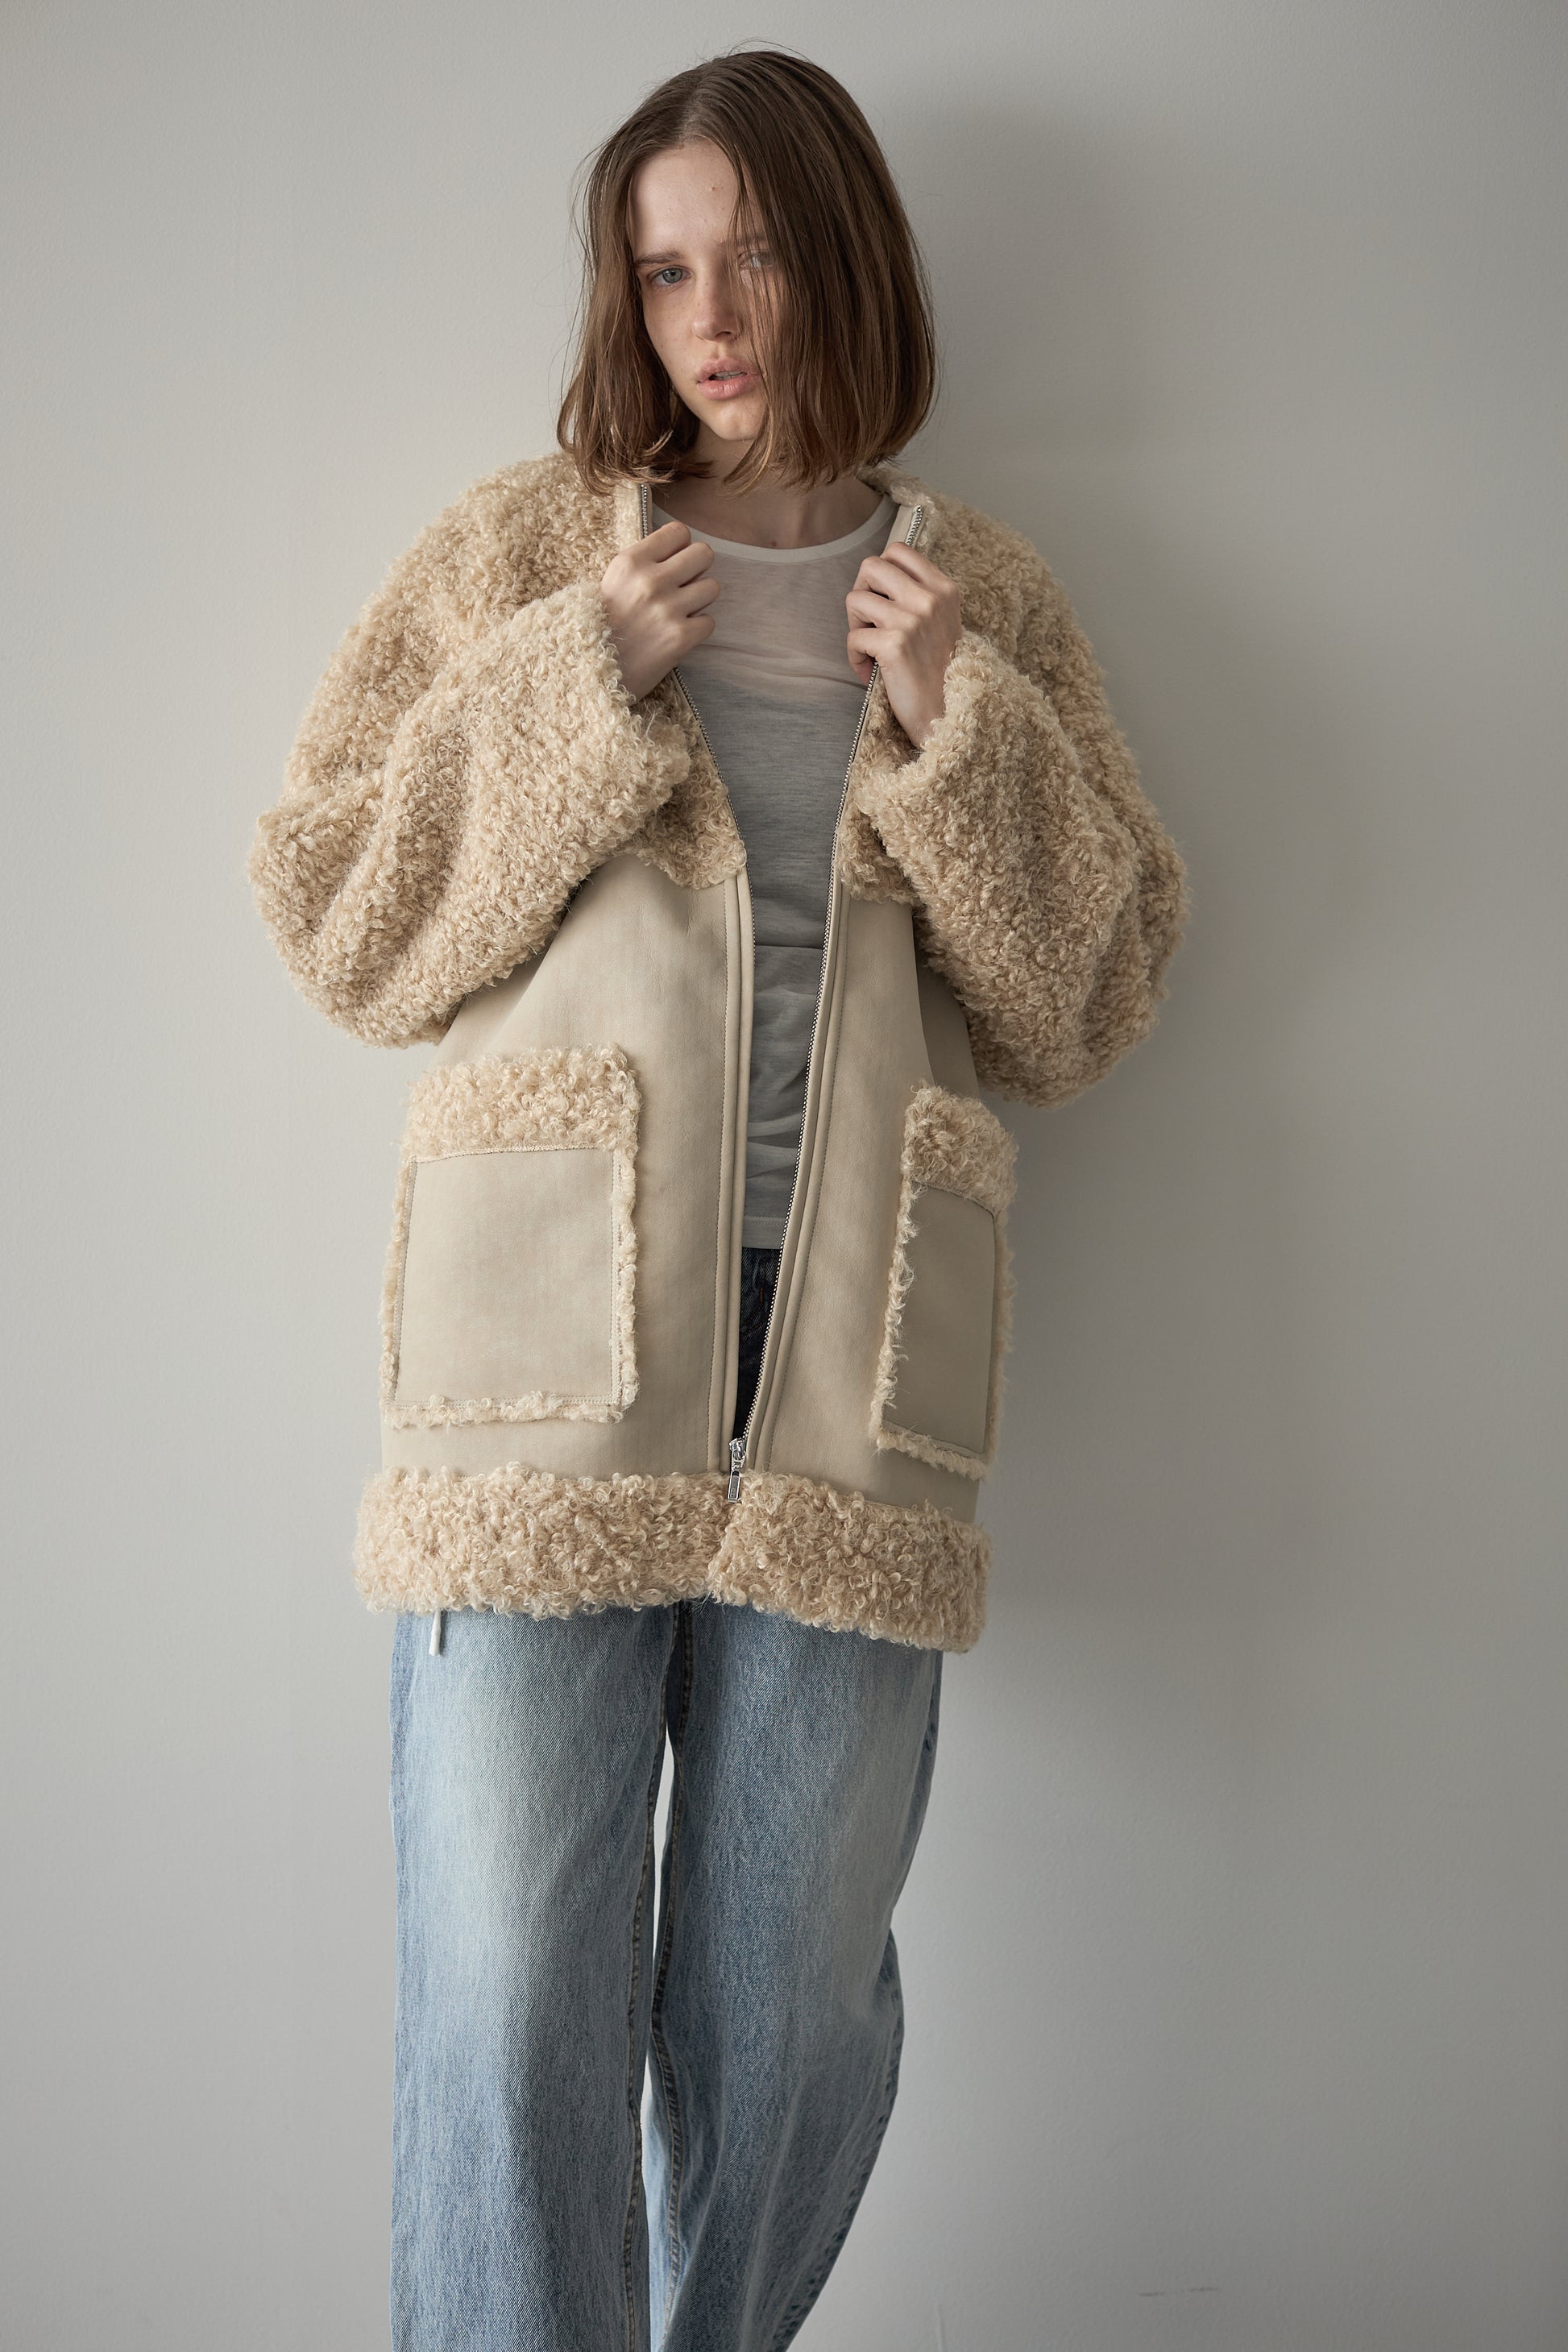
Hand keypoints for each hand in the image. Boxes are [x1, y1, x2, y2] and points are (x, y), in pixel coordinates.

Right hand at [600, 520, 717, 699]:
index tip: (673, 563)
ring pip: (712, 587)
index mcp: (630, 562)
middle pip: (704, 554)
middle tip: (683, 586)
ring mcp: (667, 609)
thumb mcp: (613, 582)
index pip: (679, 532)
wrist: (590, 672)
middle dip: (698, 570)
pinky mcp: (680, 637)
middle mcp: (650, 581)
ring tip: (679, 612)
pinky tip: (677, 635)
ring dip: (699, 601)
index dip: (680, 548)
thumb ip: (644, 562)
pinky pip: (710, 622)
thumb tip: (682, 548)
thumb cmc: (600, 625)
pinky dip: (697, 630)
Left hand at [845, 545, 960, 747]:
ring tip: (870, 648)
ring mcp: (912, 620)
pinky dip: (855, 658)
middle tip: (869, 621)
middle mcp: (929, 598)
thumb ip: (919, 595)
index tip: (882, 599)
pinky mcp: (894, 645)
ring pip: (855, 599)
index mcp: (943, 588)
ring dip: (855, 626)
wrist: (948, 714)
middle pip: (871, 566)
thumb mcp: (941, 622)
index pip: (898, 550)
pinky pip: (853, 638)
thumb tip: (878, 577)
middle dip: (861, 592)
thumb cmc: (939, 671)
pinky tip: (869, 672)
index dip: (879, 573)